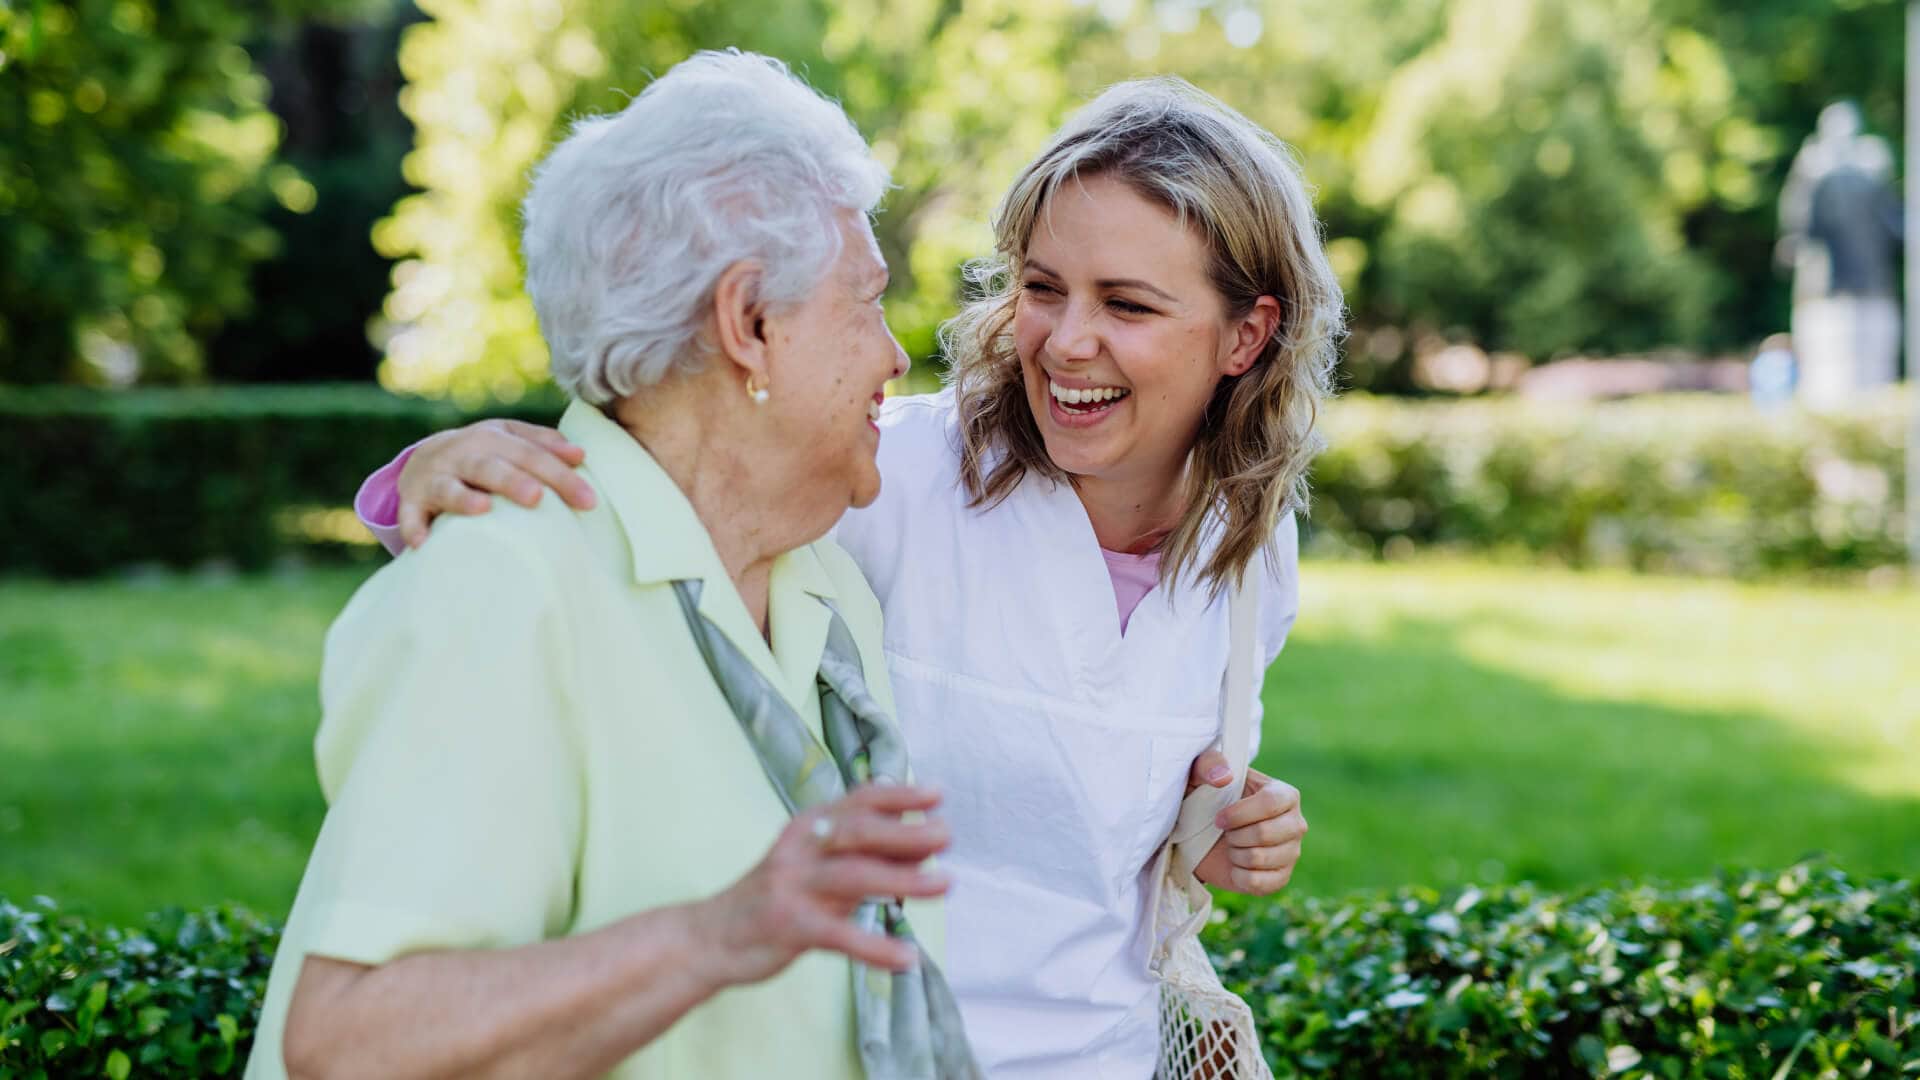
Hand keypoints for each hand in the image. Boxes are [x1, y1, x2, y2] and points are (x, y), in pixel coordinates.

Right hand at [396, 420, 597, 547]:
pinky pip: (410, 514)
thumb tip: (581, 455)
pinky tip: (421, 543)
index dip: (559, 475)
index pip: (531, 455)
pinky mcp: (412, 500)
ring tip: (483, 509)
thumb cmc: (485, 454)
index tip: (589, 501)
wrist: (426, 460)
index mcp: (494, 438)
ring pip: (450, 487)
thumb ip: (544, 445)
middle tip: (538, 498)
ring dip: (464, 498)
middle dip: (514, 481)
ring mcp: (436, 476)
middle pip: (491, 467)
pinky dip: (413, 527)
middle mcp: (463, 454)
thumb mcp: (511, 440)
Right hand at [694, 784, 951, 988]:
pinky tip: (906, 957)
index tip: (937, 793)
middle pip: (858, 832)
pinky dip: (874, 946)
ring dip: (903, 879)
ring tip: (945, 884)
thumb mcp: (816, 865)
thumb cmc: (777, 898)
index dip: (898, 796)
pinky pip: (838, 936)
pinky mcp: (788, 926)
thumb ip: (861, 852)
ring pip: (853, 876)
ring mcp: (792, 887)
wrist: (709, 937)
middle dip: (906, 832)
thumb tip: (919, 838)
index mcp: (809, 827)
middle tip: (947, 835)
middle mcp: (800, 849)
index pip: (858, 802)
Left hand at [1186, 751, 1305, 894]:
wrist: (1205, 834)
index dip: (1239, 814)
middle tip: (1225, 832)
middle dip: (1234, 835)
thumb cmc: (1207, 797)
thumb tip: (1224, 778)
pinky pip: (1258, 883)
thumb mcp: (1201, 774)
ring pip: (1258, 859)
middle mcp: (1295, 823)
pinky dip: (1238, 876)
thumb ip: (1209, 765)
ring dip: (1234, 854)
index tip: (1218, 818)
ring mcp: (1291, 852)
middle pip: (1264, 834)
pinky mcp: (1281, 878)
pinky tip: (1235, 865)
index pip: (1270, 803)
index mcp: (1285, 794)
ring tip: (1232, 846)